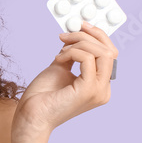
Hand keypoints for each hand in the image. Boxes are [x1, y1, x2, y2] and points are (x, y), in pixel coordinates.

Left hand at [15, 21, 117, 142]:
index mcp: (100, 86)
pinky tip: (58, 59)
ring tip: (60, 49)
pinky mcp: (88, 91)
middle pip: (110, 51)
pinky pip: (87, 58)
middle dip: (88, 36)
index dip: (98, 36)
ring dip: (78, 43)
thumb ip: (73, 53)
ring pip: (101, 53)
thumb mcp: (62, 67)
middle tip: (66, 35)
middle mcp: (103, 90)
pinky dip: (71, 52)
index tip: (80, 26)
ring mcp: (98, 92)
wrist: (31, 116)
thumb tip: (78, 34)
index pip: (111, 55)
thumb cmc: (43, 95)